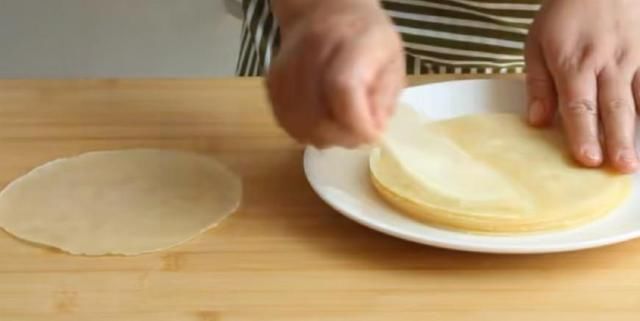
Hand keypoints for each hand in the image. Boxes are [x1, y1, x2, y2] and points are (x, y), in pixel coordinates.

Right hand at [267, 0, 404, 147]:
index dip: (356, 122)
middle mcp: (313, 51)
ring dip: (324, 136)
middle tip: (358, 134)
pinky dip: (306, 131)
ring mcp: (287, 67)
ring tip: (341, 126)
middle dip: (342, 136)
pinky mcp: (271, 83)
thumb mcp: (392, 61)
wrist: (324, 12)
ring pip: (299, 123)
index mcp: (352, 41)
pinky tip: (322, 121)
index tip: (372, 136)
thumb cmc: (366, 40)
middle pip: (317, 114)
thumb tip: (372, 131)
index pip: (343, 87)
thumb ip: (385, 98)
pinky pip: (286, 122)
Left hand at [525, 0, 639, 172]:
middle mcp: (607, 63)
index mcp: (573, 63)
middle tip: (622, 168)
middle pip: (614, 107)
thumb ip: (538, 84)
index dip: (583, 134)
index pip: (578, 105)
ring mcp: (635, 57)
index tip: (587, 159)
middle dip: (618, 140)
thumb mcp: (537, 43)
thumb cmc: (565, 14)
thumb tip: (537, 122)